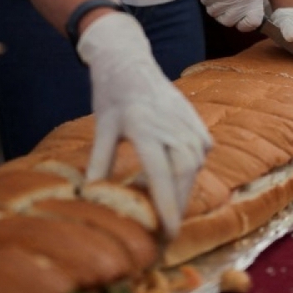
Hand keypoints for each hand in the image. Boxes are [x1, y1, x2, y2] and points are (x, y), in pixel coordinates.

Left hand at [77, 12, 212, 237]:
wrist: (129, 60)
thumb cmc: (111, 95)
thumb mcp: (102, 127)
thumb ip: (100, 162)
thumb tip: (91, 195)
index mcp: (144, 127)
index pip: (159, 175)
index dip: (166, 206)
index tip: (169, 232)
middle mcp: (170, 124)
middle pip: (183, 173)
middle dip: (178, 202)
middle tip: (168, 226)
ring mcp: (186, 120)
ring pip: (195, 164)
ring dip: (185, 187)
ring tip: (169, 204)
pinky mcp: (195, 119)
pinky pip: (201, 151)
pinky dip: (191, 169)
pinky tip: (176, 176)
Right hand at [191, 0, 263, 31]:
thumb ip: (250, 2)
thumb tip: (249, 20)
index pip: (254, 22)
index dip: (244, 25)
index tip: (238, 21)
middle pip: (229, 22)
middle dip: (222, 15)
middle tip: (221, 4)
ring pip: (215, 14)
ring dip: (212, 5)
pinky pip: (207, 4)